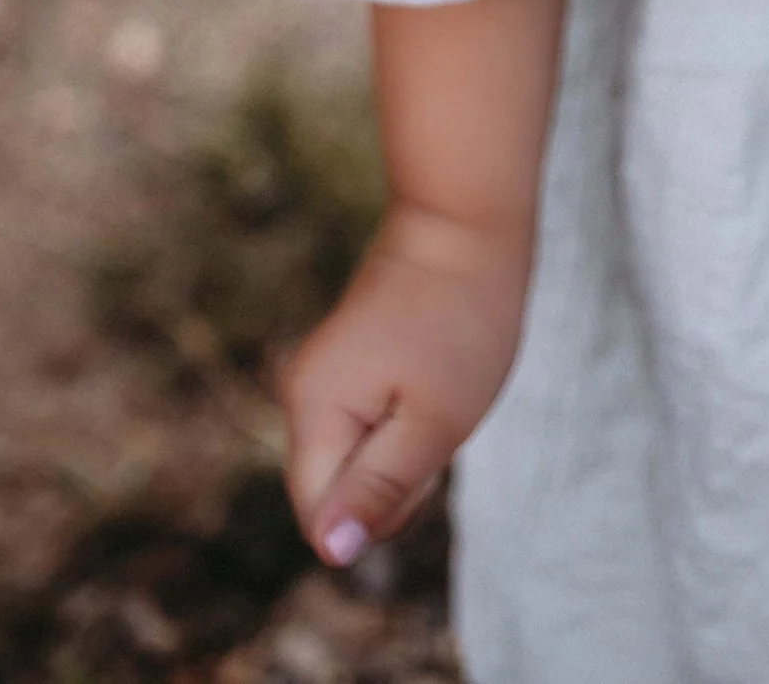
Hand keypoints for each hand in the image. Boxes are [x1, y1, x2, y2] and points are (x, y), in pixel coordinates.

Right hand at [279, 200, 530, 571]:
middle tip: (438, 414)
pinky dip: (407, 419)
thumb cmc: (462, 318)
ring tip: (438, 390)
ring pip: (358, 461)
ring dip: (406, 448)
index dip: (377, 513)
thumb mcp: (435, 421)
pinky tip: (434, 378)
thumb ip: (380, 491)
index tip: (424, 459)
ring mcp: (322, 375)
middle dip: (396, 480)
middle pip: (337, 493)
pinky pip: (369, 426)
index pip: (320, 518)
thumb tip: (331, 553)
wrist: (467, 216)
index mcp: (312, 411)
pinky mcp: (346, 362)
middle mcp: (301, 395)